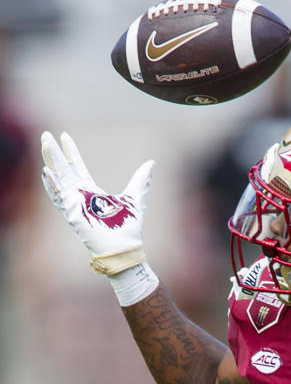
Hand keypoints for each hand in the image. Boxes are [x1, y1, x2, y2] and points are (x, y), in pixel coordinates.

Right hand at [41, 131, 153, 275]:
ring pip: (58, 180)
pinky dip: (52, 185)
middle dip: (55, 153)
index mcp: (92, 192)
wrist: (126, 248)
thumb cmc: (129, 228)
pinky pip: (59, 198)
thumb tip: (152, 163)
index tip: (64, 136)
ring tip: (45, 145)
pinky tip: (47, 172)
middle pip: (64, 170)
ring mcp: (74, 205)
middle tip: (46, 134)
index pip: (77, 167)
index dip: (71, 152)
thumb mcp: (136, 197)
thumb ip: (141, 180)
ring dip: (51, 163)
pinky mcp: (73, 215)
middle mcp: (80, 197)